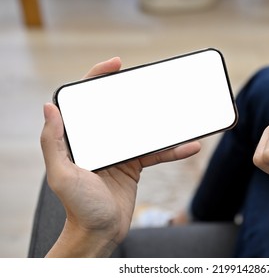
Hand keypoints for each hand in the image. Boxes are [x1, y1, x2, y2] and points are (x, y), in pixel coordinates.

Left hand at [41, 57, 200, 256]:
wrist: (101, 232)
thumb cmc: (79, 208)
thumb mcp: (63, 176)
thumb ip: (54, 142)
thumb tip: (49, 106)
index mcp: (80, 138)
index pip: (87, 101)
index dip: (97, 78)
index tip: (116, 65)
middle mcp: (99, 140)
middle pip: (118, 109)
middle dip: (132, 93)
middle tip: (149, 80)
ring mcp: (119, 151)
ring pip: (142, 128)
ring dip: (160, 121)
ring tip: (178, 110)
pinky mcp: (135, 164)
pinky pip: (157, 152)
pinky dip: (173, 149)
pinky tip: (190, 145)